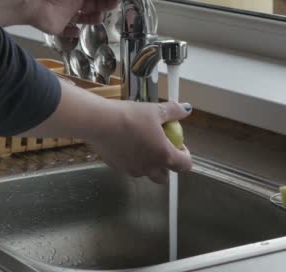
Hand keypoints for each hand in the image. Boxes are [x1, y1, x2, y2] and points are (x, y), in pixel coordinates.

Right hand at [20, 82, 192, 183]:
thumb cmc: (129, 116)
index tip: (181, 147)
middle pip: (164, 176)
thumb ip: (173, 111)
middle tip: (163, 150)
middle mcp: (149, 167)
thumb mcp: (154, 110)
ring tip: (144, 146)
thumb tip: (186, 109)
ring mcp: (133, 170)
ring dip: (149, 165)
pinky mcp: (117, 168)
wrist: (99, 122)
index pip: (184, 166)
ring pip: (146, 173)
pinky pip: (130, 168)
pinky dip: (133, 160)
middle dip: (167, 167)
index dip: (186, 157)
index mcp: (164, 155)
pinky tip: (127, 145)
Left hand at [24, 0, 122, 36]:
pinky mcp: (60, 27)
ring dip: (95, 17)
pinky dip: (74, 32)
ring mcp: (67, 13)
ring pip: (86, 17)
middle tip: (115, 1)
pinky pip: (69, 31)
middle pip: (95, 2)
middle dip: (106, 2)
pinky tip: (78, 30)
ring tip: (99, 16)